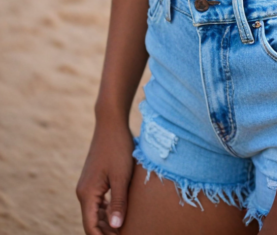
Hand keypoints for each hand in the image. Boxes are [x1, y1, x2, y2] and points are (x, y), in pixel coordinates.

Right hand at [76, 117, 134, 233]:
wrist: (111, 123)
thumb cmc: (118, 147)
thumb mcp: (121, 176)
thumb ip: (118, 203)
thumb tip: (115, 227)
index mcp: (87, 193)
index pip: (91, 226)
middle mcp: (83, 191)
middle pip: (92, 221)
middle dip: (106, 232)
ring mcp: (87, 185)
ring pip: (95, 213)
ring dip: (106, 223)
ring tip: (123, 230)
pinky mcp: (93, 180)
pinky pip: (97, 202)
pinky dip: (106, 212)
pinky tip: (118, 215)